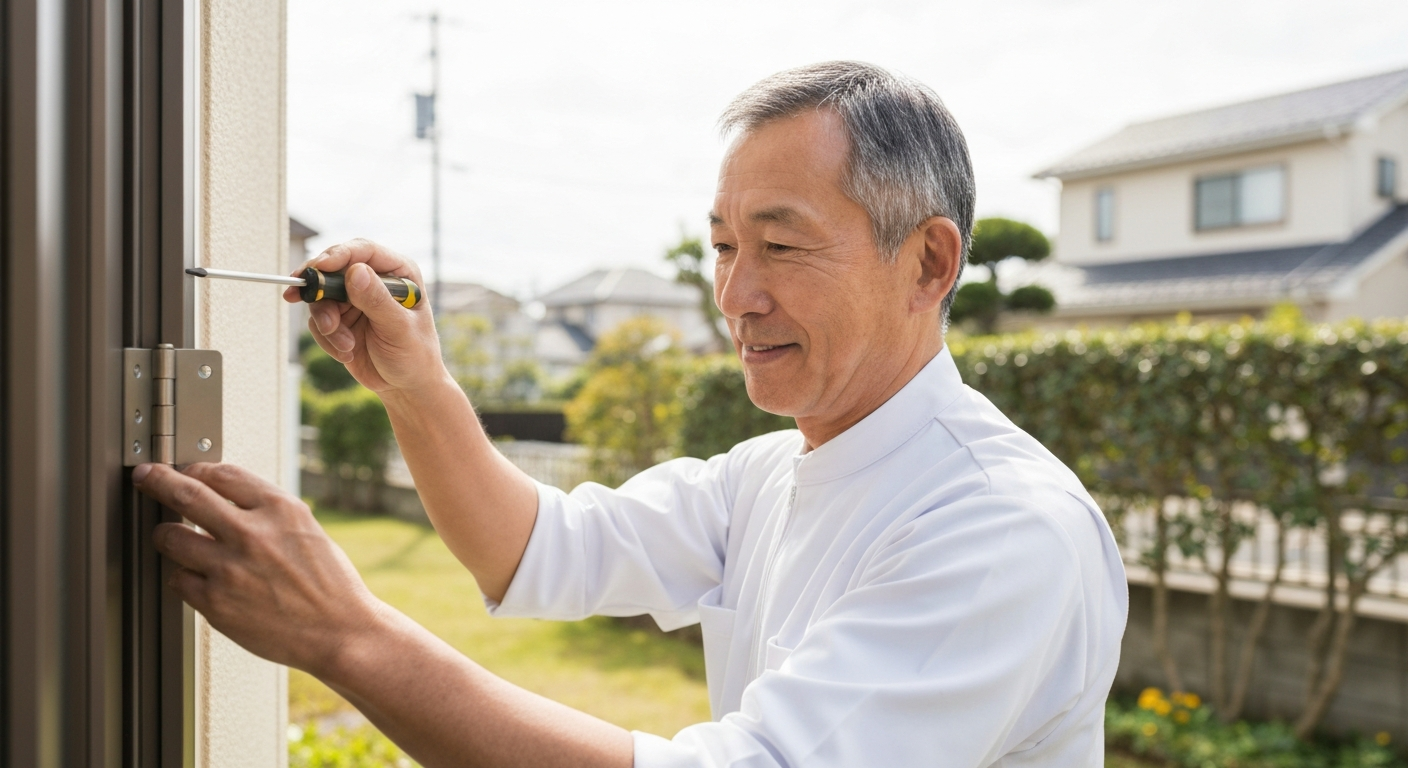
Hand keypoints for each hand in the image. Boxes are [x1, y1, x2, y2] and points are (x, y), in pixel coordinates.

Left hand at [133, 461, 386, 677]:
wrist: (340, 630)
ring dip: (165, 534)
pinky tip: (198, 577)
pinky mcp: (215, 603)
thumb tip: (219, 493)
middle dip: (157, 480)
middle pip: (186, 494)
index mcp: (280, 509)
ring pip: (170, 537)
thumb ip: (264, 509)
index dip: (196, 468)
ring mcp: (230, 569)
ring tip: (171, 537)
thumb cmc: (326, 581)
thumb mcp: (305, 529)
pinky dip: (182, 574)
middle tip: (145, 476)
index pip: (221, 473)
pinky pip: (177, 578)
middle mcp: (253, 534)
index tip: (185, 470)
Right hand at [288, 239, 446, 394]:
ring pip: (321, 297)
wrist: (405, 386)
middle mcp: (374, 280)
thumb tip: (355, 272)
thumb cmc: (415, 355)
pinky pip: (318, 320)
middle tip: (302, 299)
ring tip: (346, 346)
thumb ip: (377, 301)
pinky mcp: (340, 318)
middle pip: (334, 269)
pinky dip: (327, 338)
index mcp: (398, 273)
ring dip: (327, 323)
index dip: (339, 255)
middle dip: (321, 290)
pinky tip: (347, 352)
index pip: (364, 251)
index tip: (319, 267)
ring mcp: (354, 299)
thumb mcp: (399, 329)